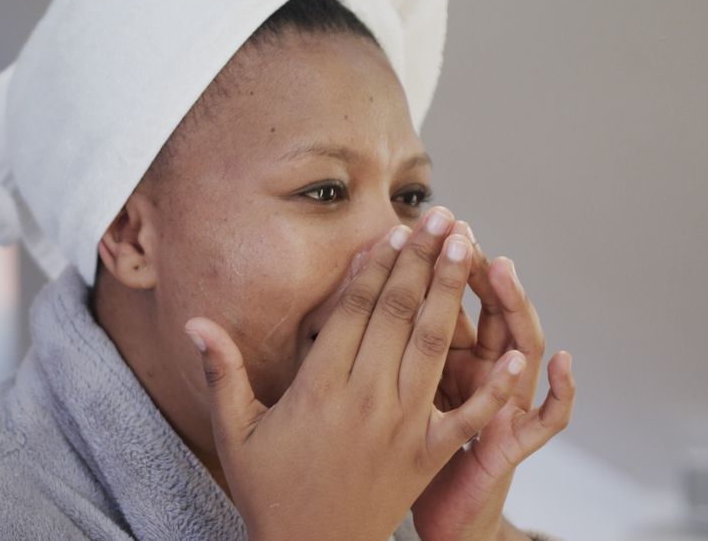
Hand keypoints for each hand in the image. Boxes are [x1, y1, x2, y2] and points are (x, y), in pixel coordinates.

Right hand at [184, 208, 527, 540]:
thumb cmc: (270, 490)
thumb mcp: (235, 432)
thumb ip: (222, 371)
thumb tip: (194, 322)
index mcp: (320, 388)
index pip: (355, 310)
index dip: (377, 266)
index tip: (395, 231)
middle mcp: (366, 399)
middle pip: (400, 314)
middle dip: (423, 260)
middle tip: (441, 217)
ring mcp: (403, 426)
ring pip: (434, 346)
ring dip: (453, 293)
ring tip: (467, 247)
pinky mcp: (429, 454)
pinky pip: (468, 415)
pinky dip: (493, 386)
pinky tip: (514, 352)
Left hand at [412, 221, 575, 540]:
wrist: (441, 513)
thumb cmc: (409, 455)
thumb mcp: (399, 394)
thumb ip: (386, 347)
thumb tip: (349, 294)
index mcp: (452, 360)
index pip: (450, 302)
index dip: (439, 266)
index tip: (425, 227)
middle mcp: (486, 375)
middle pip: (489, 311)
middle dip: (474, 270)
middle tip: (461, 229)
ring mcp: (507, 406)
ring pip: (523, 347)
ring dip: (515, 307)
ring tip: (503, 269)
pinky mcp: (515, 444)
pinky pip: (548, 419)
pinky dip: (561, 391)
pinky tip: (561, 362)